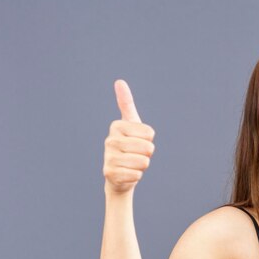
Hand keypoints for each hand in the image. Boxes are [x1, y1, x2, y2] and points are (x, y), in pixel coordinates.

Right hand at [103, 80, 154, 194]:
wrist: (118, 175)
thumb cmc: (128, 146)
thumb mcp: (130, 124)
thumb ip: (126, 104)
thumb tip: (119, 81)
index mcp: (117, 126)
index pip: (150, 134)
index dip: (149, 141)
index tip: (137, 142)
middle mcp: (109, 140)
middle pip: (148, 148)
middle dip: (146, 155)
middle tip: (135, 155)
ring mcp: (108, 157)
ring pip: (143, 162)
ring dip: (141, 166)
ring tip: (131, 164)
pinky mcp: (109, 174)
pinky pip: (136, 175)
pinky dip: (136, 176)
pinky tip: (127, 174)